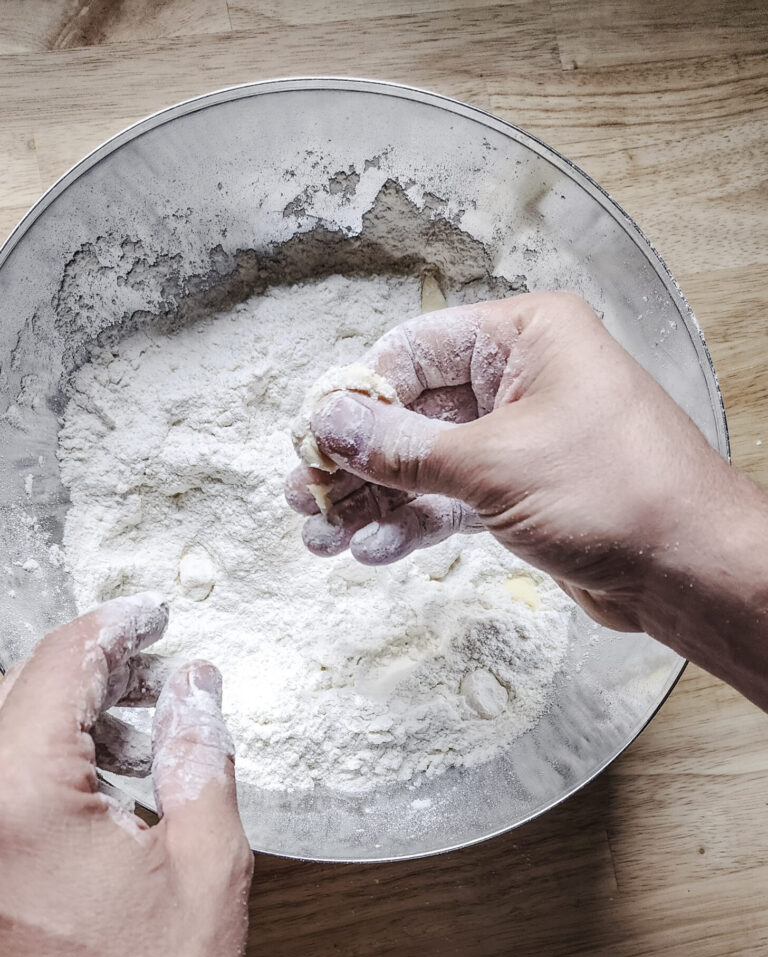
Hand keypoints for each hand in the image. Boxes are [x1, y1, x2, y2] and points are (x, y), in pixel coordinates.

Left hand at [0, 594, 252, 956]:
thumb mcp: (206, 867)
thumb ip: (200, 754)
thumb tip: (195, 685)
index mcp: (20, 800)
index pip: (58, 666)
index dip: (114, 626)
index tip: (151, 613)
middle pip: (18, 690)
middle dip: (94, 670)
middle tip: (157, 673)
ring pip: (2, 732)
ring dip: (68, 715)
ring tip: (139, 736)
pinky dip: (44, 762)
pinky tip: (101, 784)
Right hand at [286, 291, 727, 631]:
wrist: (688, 569)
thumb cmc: (618, 492)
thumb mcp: (493, 464)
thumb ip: (403, 447)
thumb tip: (332, 423)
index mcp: (525, 337)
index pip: (414, 350)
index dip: (358, 395)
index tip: (314, 436)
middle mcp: (522, 379)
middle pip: (413, 412)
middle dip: (359, 460)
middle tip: (306, 494)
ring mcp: (521, 438)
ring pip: (427, 462)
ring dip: (376, 500)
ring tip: (323, 535)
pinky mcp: (521, 490)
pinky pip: (451, 499)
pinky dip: (415, 523)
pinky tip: (375, 548)